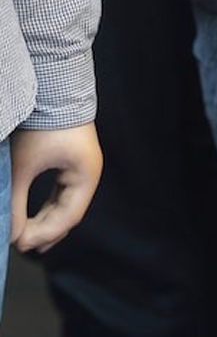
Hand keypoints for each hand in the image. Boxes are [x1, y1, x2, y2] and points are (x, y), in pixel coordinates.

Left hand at [10, 123, 102, 252]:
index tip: (20, 244)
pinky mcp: (71, 163)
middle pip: (68, 214)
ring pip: (65, 206)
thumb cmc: (42, 123)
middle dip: (45, 232)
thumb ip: (16, 198)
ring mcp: (81, 170)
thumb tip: (9, 230)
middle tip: (22, 246)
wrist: (53, 90)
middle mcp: (88, 176)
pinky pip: (62, 193)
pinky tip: (37, 217)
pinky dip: (48, 208)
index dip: (44, 234)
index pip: (67, 217)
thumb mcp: (23, 164)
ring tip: (30, 239)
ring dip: (47, 222)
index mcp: (85, 178)